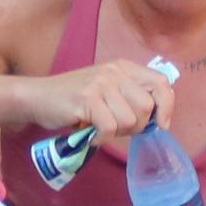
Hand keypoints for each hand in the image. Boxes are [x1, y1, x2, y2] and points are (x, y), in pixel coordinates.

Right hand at [49, 58, 172, 139]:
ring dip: (117, 133)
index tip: (161, 124)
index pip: (161, 83)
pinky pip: (110, 128)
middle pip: (147, 107)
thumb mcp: (107, 89)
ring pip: (130, 121)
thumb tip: (160, 120)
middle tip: (116, 127)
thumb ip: (131, 96)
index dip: (167, 106)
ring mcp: (101, 84)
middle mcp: (115, 71)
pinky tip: (91, 135)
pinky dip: (101, 138)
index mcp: (124, 67)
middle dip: (137, 126)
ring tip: (100, 127)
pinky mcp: (87, 99)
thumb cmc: (75, 99)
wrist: (38, 97)